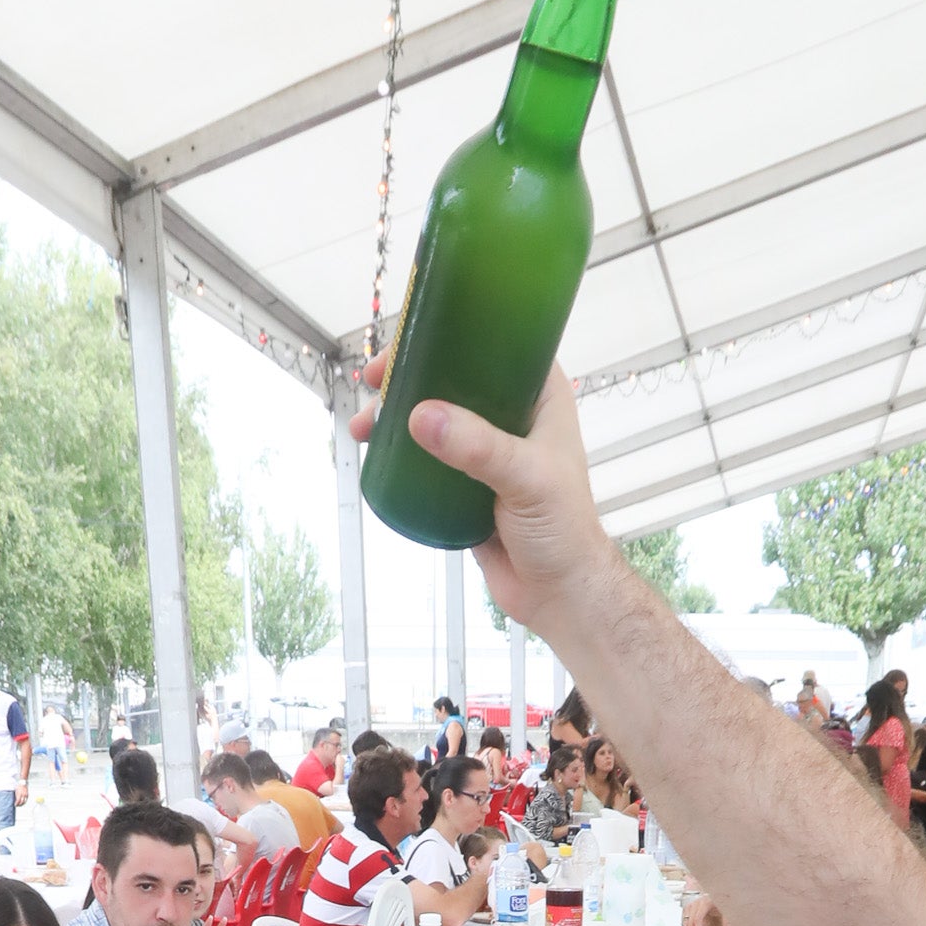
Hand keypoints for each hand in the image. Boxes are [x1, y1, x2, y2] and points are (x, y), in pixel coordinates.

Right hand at [347, 359, 610, 637]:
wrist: (559, 594)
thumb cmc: (562, 530)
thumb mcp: (525, 479)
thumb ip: (477, 447)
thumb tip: (419, 416)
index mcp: (540, 396)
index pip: (495, 341)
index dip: (452, 331)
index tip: (410, 339)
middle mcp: (513, 415)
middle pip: (454, 376)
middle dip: (410, 376)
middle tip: (372, 383)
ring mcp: (487, 449)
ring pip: (436, 416)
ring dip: (398, 416)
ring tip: (363, 427)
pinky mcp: (466, 483)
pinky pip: (428, 457)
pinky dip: (402, 452)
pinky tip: (376, 453)